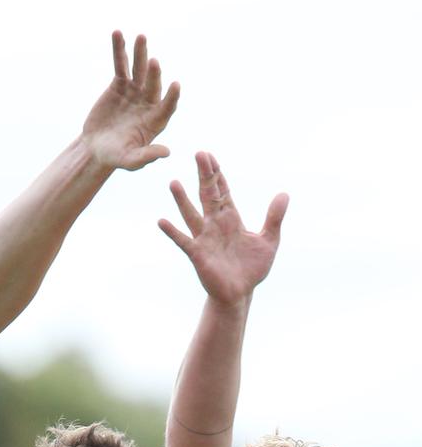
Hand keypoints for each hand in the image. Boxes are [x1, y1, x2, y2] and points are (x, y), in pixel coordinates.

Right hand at [81, 31, 179, 170]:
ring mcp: (135, 91)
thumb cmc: (115, 157)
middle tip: (153, 62)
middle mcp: (148, 103)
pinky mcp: (120, 84)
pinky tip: (118, 34)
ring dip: (140, 53)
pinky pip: (120, 65)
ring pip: (139, 70)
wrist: (96, 147)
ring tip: (141, 37)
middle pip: (153, 85)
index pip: (167, 107)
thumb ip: (146, 157)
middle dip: (153, 73)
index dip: (171, 97)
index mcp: (155, 121)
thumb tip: (166, 153)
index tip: (176, 85)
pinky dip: (119, 50)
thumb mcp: (130, 160)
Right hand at [159, 152, 288, 304]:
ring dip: (182, 200)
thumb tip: (284, 194)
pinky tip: (162, 221)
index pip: (222, 191)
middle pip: (208, 195)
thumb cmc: (251, 268)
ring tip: (174, 182)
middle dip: (205, 175)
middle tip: (199, 153)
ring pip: (192, 214)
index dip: (217, 173)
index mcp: (231, 219)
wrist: (240, 294)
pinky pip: (183, 240)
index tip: (209, 156)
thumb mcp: (269, 240)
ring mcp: (204, 238)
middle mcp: (215, 225)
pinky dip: (172, 232)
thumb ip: (274, 218)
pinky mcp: (198, 254)